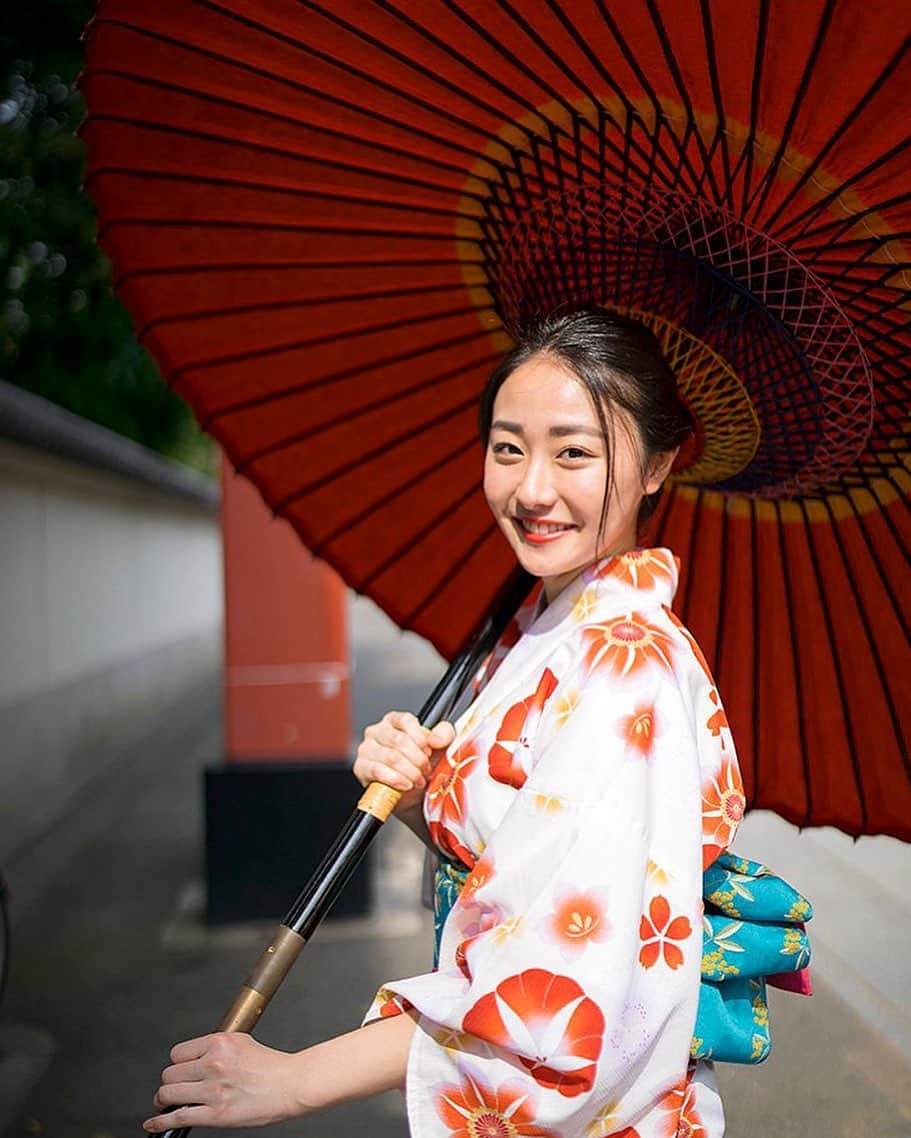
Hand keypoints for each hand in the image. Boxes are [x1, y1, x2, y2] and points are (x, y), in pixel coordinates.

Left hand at [143, 1032, 308, 1130]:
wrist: (291, 1085)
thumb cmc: (271, 1066)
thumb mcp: (242, 1042)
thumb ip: (216, 1047)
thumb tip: (194, 1058)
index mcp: (219, 1043)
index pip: (178, 1053)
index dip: (178, 1064)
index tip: (179, 1070)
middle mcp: (213, 1063)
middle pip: (170, 1073)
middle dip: (170, 1082)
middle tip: (173, 1088)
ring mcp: (213, 1090)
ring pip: (168, 1094)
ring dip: (164, 1100)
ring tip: (167, 1102)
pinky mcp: (215, 1114)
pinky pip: (177, 1117)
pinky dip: (160, 1122)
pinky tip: (154, 1122)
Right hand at [354, 712, 454, 813]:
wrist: (411, 793)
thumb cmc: (422, 766)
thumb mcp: (440, 747)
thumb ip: (444, 734)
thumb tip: (435, 738)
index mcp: (394, 721)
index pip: (405, 721)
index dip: (420, 738)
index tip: (429, 752)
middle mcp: (377, 731)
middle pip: (399, 740)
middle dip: (417, 759)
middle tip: (425, 770)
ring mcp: (366, 748)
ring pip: (391, 757)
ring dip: (410, 772)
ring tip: (417, 780)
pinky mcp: (361, 767)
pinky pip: (377, 770)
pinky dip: (396, 779)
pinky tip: (405, 784)